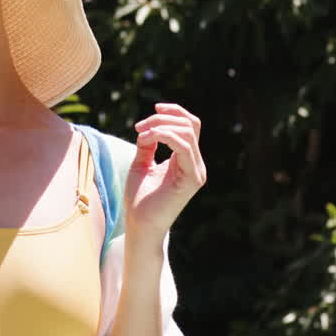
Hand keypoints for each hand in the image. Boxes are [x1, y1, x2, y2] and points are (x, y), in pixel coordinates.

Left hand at [124, 102, 207, 242]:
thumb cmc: (138, 199)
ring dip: (161, 126)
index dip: (174, 111)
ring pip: (188, 132)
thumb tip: (150, 127)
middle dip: (163, 118)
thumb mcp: (141, 163)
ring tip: (142, 133)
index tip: (153, 109)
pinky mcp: (192, 179)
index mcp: (186, 160)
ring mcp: (196, 172)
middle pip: (190, 125)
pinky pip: (184, 147)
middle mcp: (195, 164)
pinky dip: (165, 136)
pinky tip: (148, 138)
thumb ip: (148, 144)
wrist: (139, 225)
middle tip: (140, 126)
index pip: (190, 126)